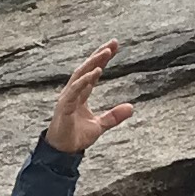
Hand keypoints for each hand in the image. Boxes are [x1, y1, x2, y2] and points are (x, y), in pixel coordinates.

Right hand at [46, 41, 134, 158]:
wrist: (63, 152)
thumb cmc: (76, 137)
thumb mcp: (100, 125)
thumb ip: (114, 116)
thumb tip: (131, 107)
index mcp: (80, 95)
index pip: (92, 72)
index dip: (102, 59)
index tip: (114, 47)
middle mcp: (73, 92)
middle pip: (86, 68)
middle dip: (99, 55)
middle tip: (113, 43)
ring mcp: (67, 98)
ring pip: (80, 75)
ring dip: (93, 63)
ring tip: (106, 52)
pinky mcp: (65, 106)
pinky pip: (75, 90)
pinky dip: (84, 80)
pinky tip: (95, 72)